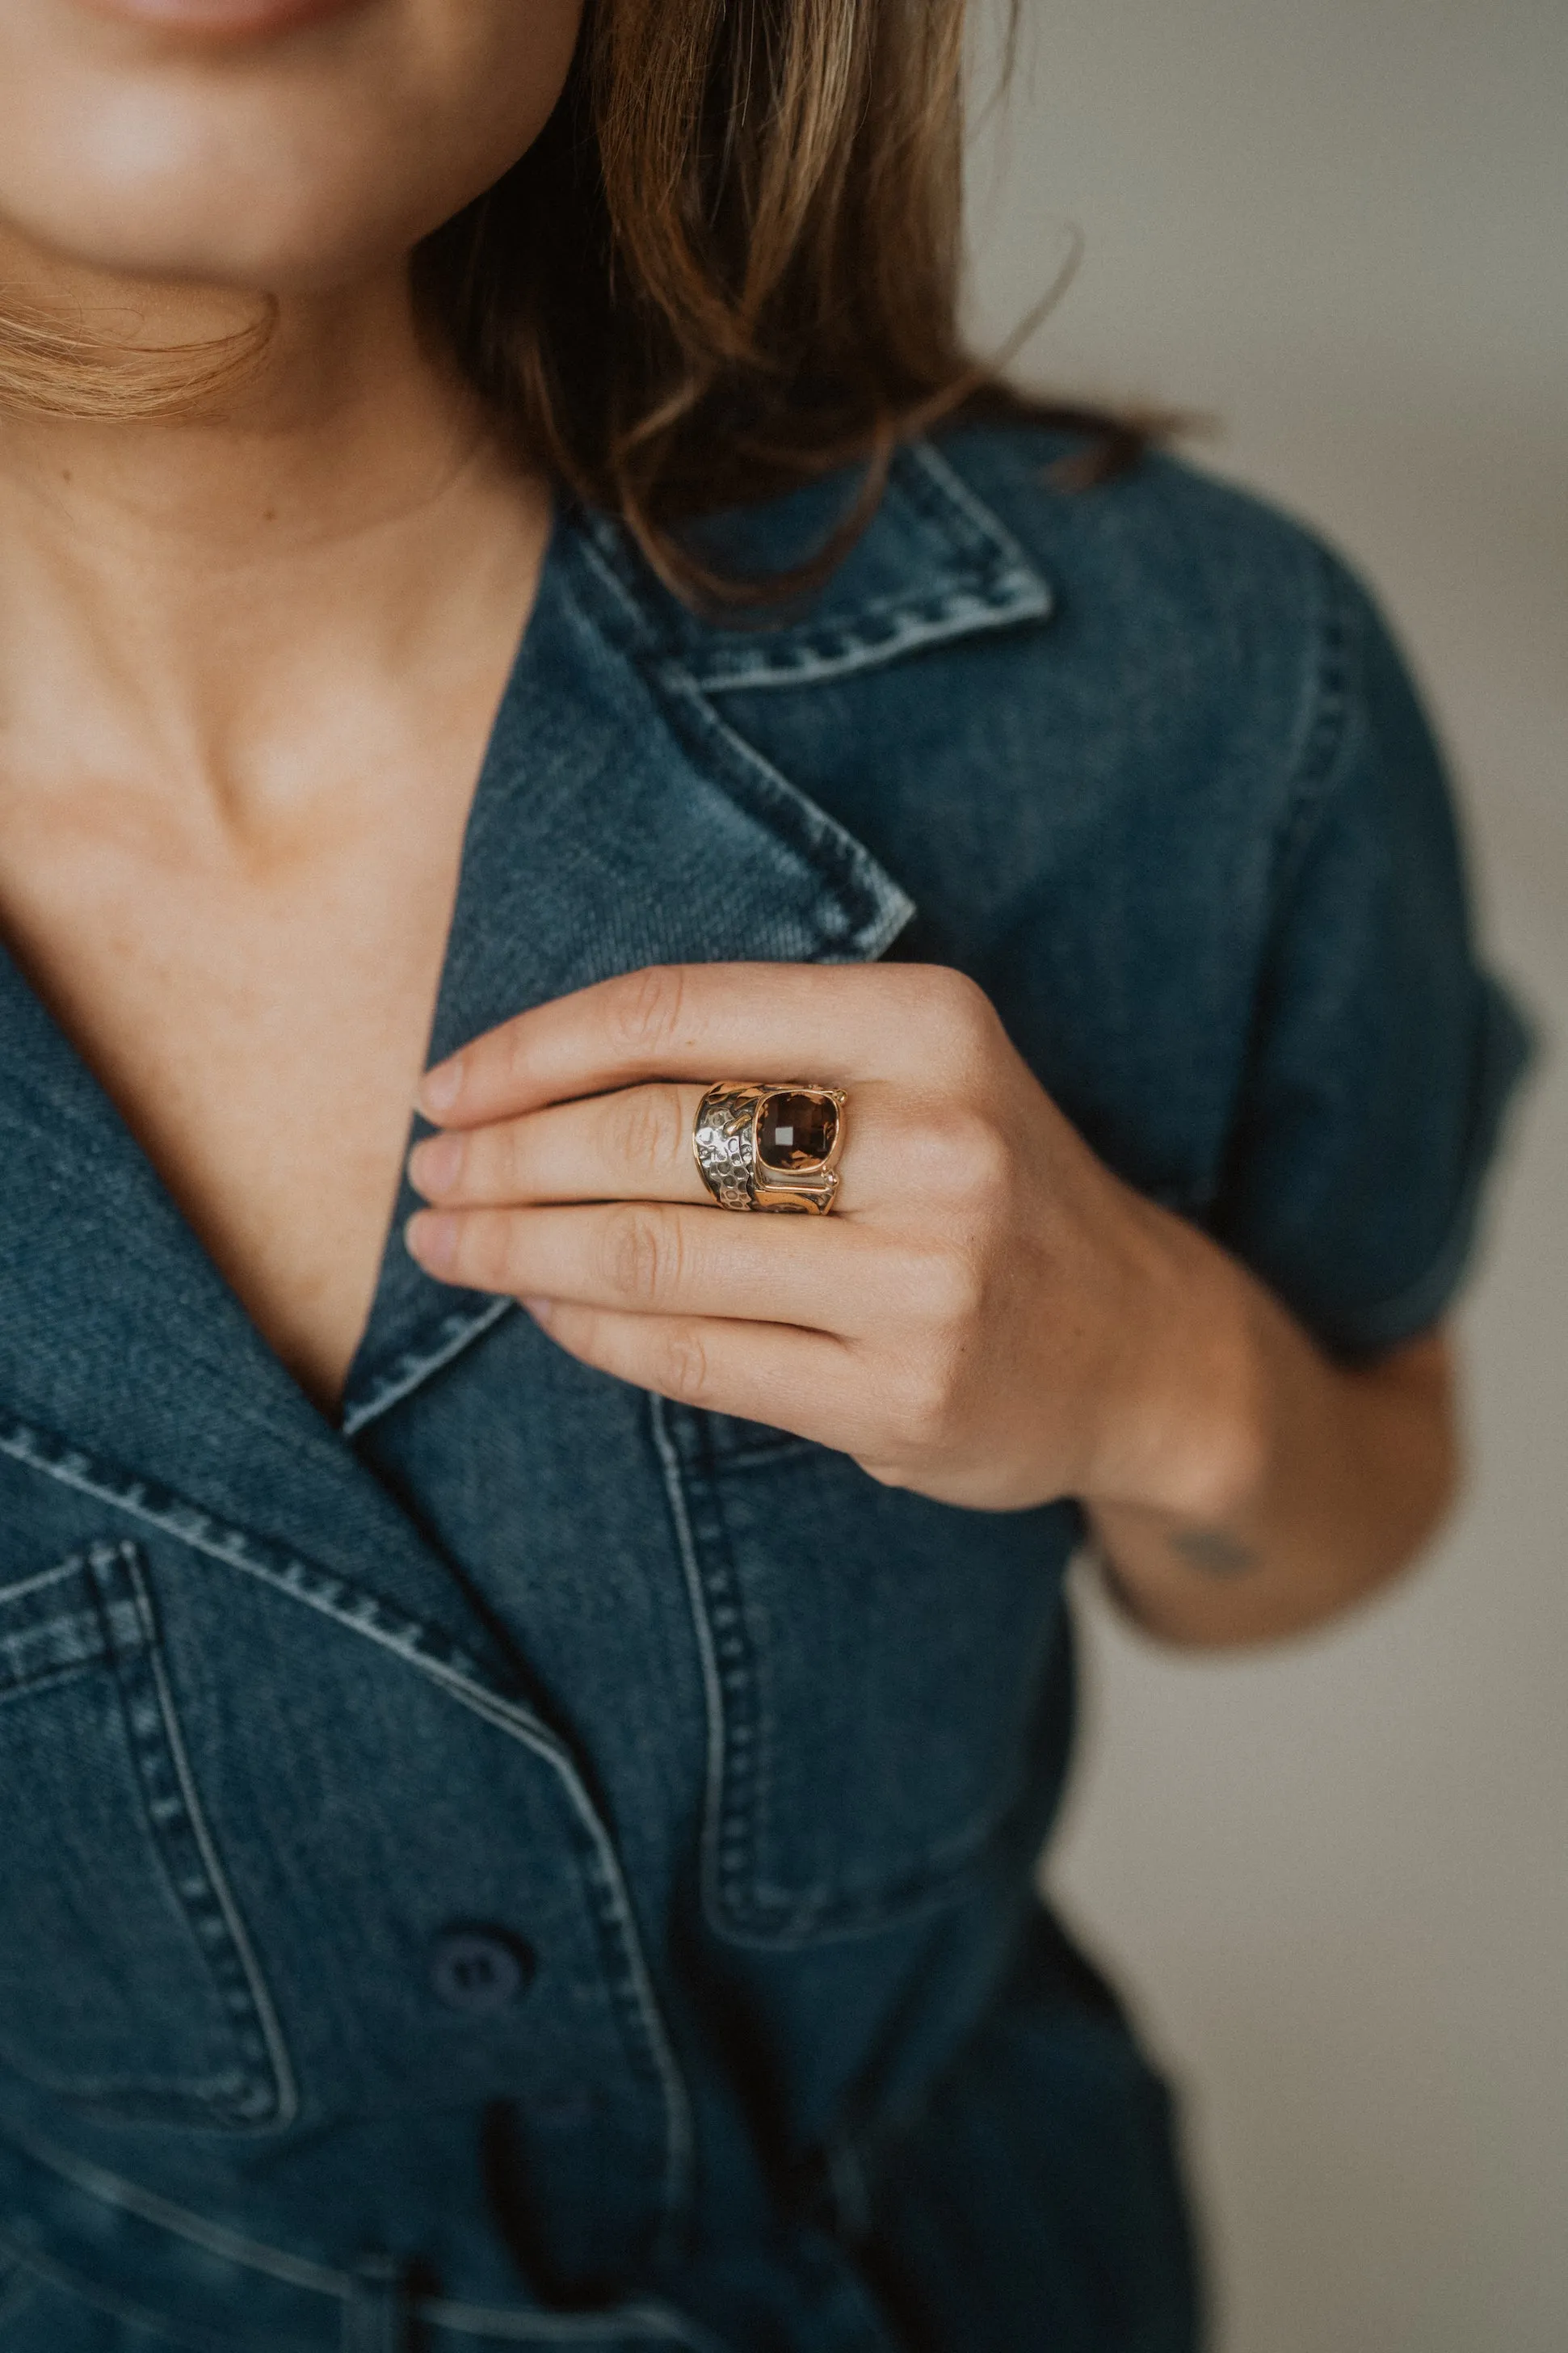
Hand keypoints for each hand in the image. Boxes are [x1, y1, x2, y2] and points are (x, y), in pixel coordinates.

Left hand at [404, 961, 1244, 1514]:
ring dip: (514, 1245)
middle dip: (505, 1153)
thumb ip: (762, 1055)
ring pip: (651, 1251)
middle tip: (428, 1168)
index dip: (534, 1050)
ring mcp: (925, 1281)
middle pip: (649, 1135)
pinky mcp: (900, 1399)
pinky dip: (587, 1327)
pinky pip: (690, 1356)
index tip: (445, 1085)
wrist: (1141, 1347)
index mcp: (930, 1025)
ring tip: (443, 1238)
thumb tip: (524, 1082)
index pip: (678, 1013)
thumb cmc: (988, 1186)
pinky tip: (541, 1304)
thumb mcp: (916, 1071)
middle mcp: (938, 1143)